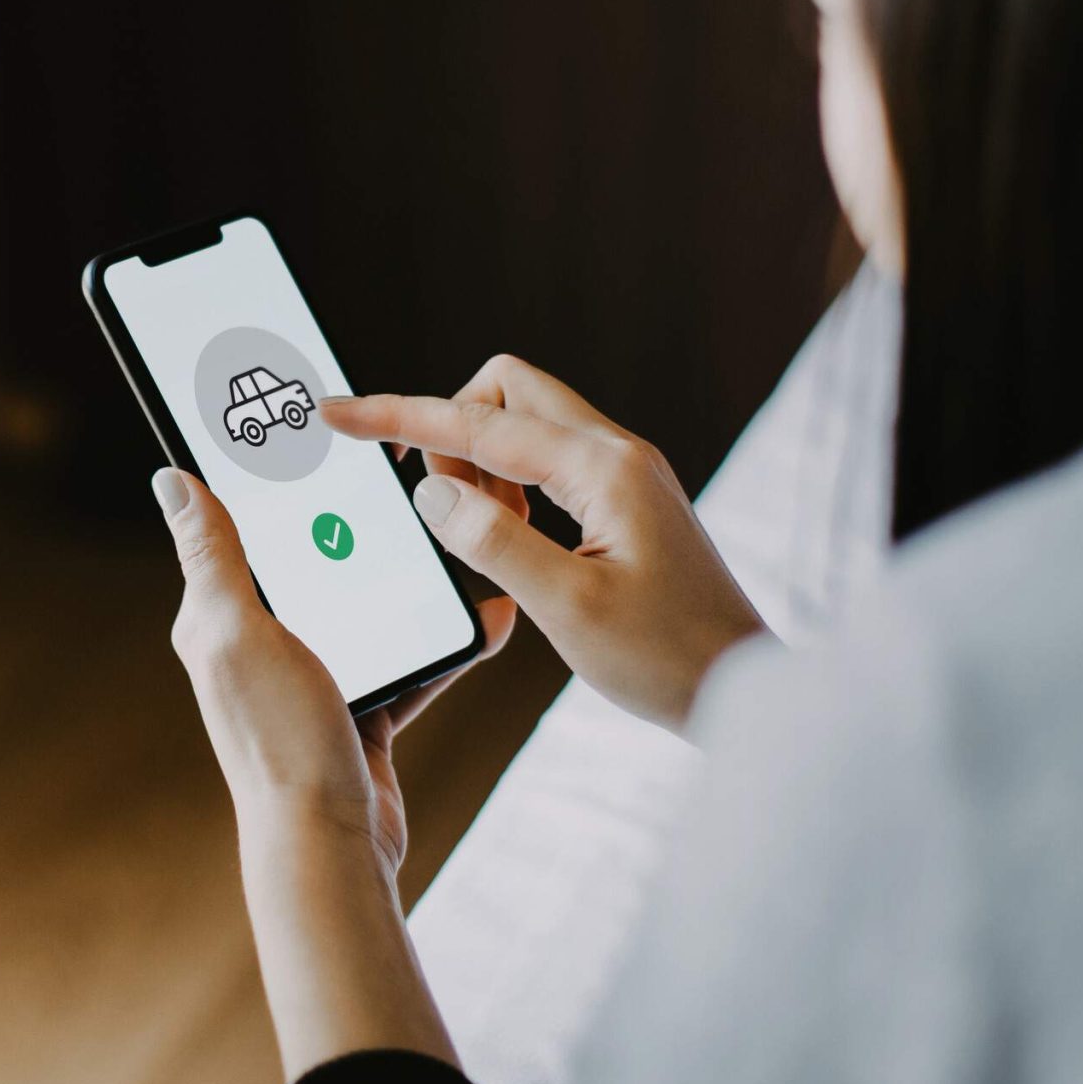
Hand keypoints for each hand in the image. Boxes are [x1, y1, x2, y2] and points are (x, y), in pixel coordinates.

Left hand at [152, 466, 511, 1077]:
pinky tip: (481, 616)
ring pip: (364, 606)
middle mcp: (258, 647)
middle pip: (309, 561)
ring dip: (404, 576)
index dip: (254, 473)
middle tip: (389, 467)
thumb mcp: (239, 634)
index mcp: (217, 621)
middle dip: (347, 517)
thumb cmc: (279, 742)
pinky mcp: (359, 714)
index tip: (287, 422)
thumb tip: (173, 477)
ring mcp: (310, 681)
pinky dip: (440, 641)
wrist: (330, 848)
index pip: (232, 526)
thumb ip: (214, 557)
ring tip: (445, 531)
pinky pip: (405, 658)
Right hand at [323, 354, 766, 729]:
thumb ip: (494, 543)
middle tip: (438, 506)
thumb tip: (432, 495)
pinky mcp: (626, 501)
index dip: (398, 417)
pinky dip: (512, 489)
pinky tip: (513, 543)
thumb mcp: (567, 609)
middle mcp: (617, 454)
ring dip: (482, 464)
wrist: (745, 691)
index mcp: (602, 470)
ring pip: (526, 426)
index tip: (337, 412)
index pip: (477, 424)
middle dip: (451, 430)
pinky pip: (548, 463)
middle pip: (505, 392)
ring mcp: (625, 474)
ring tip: (482, 538)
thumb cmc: (667, 660)